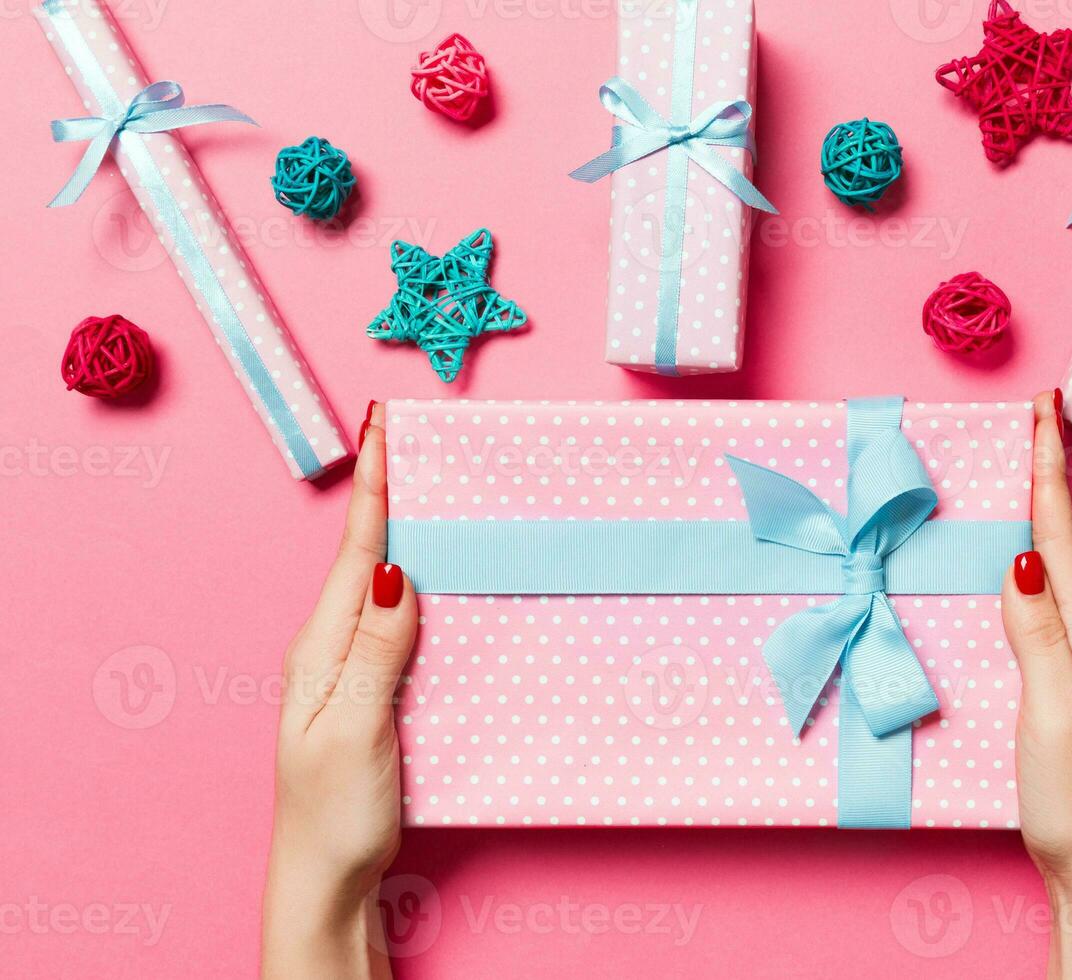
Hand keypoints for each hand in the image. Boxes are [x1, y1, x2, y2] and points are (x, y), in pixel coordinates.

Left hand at [261, 402, 414, 979]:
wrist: (322, 876)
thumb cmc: (333, 811)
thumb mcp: (355, 729)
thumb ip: (376, 651)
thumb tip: (398, 573)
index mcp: (322, 647)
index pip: (357, 552)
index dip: (374, 487)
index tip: (383, 426)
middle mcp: (331, 647)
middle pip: (366, 554)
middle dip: (387, 492)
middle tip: (405, 437)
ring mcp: (349, 669)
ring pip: (381, 584)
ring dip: (400, 531)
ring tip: (422, 486)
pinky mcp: (370, 691)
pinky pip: (395, 621)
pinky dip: (414, 582)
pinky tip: (430, 575)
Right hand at [1001, 391, 1071, 978]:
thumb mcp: (1053, 715)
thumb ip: (1037, 638)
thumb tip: (1021, 560)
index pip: (1061, 538)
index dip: (1049, 470)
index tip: (1044, 409)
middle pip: (1061, 540)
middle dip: (1046, 474)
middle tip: (1036, 418)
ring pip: (1051, 567)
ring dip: (1036, 513)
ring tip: (1021, 469)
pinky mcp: (1056, 683)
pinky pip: (1038, 603)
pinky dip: (1024, 563)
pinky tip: (1009, 565)